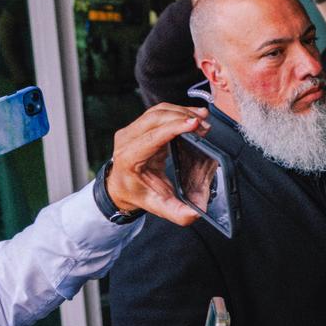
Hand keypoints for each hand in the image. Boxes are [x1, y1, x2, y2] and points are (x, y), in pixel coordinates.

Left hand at [106, 104, 211, 224]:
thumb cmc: (138, 193)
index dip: (174, 128)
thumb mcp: (158, 206)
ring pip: (158, 111)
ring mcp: (131, 130)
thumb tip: (195, 214)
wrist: (121, 186)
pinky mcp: (139, 125)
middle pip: (156, 118)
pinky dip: (178, 111)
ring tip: (203, 120)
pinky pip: (159, 112)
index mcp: (129, 158)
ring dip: (182, 112)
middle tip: (205, 126)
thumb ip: (176, 213)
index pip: (152, 137)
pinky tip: (193, 115)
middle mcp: (127, 140)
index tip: (194, 124)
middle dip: (182, 118)